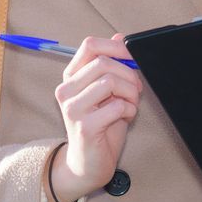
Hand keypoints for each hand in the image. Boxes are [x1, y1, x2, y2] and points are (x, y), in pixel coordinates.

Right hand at [51, 35, 140, 201]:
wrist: (88, 164)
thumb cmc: (100, 127)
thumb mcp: (107, 92)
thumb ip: (111, 66)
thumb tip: (120, 37)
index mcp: (71, 78)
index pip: (89, 46)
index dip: (116, 47)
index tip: (132, 56)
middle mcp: (66, 90)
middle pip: (103, 63)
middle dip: (128, 74)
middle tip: (135, 90)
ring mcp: (73, 108)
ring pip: (110, 81)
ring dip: (130, 93)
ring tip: (130, 105)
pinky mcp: (84, 126)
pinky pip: (117, 106)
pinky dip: (129, 110)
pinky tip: (126, 117)